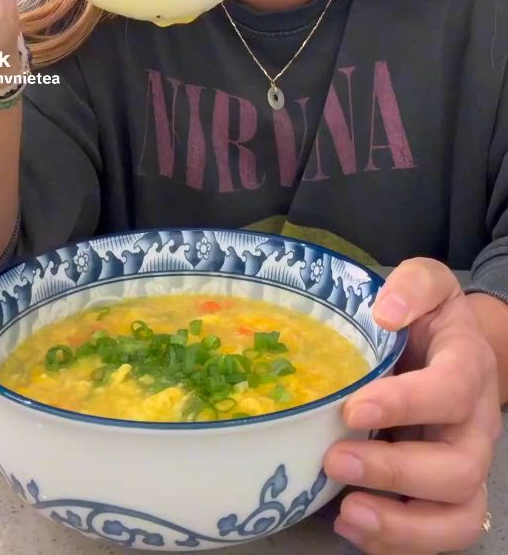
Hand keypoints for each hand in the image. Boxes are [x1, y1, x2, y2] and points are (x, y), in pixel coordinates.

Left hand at [323, 258, 502, 553]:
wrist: (444, 348)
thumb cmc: (426, 317)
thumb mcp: (425, 283)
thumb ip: (413, 285)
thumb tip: (387, 312)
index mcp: (468, 367)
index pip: (452, 391)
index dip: (407, 405)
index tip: (352, 409)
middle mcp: (476, 425)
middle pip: (458, 467)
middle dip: (395, 472)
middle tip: (334, 460)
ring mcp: (464, 466)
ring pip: (459, 518)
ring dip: (402, 525)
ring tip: (347, 514)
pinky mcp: (444, 497)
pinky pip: (439, 537)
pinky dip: (396, 542)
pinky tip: (350, 526)